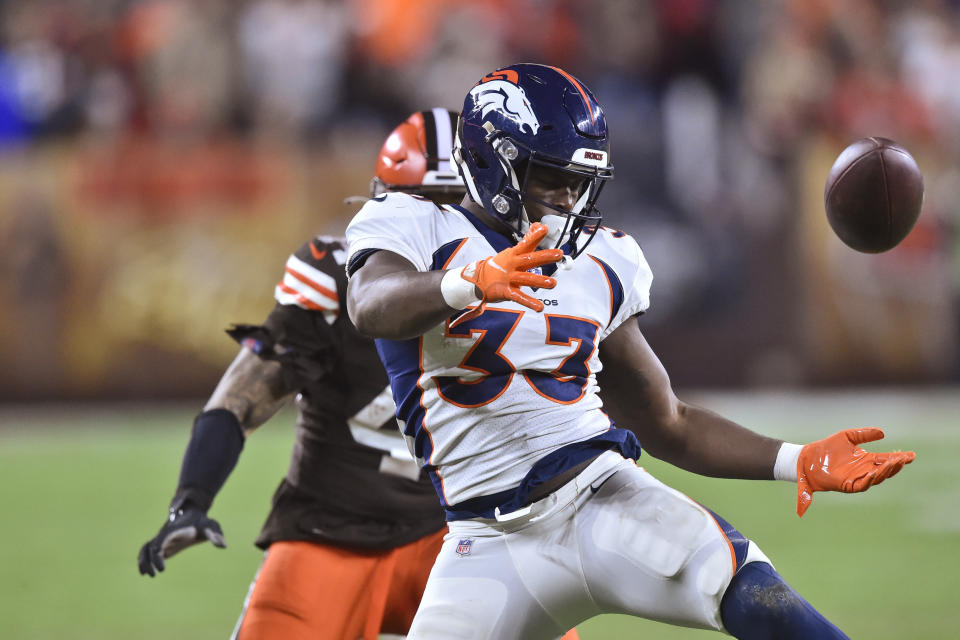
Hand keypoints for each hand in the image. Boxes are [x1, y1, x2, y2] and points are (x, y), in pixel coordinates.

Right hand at [137, 505, 225, 576]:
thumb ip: (215, 534)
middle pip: (149, 548)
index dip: (157, 557)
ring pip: (145, 548)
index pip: (160, 544)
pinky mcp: (162, 542)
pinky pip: (147, 550)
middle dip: (148, 561)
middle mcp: (164, 535)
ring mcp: (161, 538)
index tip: (162, 569)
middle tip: (154, 574)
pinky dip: (143, 559)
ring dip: (143, 560)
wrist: (192, 511)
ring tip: (146, 574)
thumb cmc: (202, 521)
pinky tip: (146, 571)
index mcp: (173, 531)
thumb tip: (223, 545)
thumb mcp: (210, 525)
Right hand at [453, 222, 562, 325]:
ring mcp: (509, 278)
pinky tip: (540, 307)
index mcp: (514, 254)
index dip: (535, 236)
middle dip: (544, 257)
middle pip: (529, 259)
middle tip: (558, 254)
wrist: (478, 280)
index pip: (526, 243)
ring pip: (526, 279)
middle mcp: (512, 265)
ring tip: (553, 283)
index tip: (544, 229)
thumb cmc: (500, 265)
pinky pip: (520, 297)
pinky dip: (530, 302)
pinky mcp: (507, 291)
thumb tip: (538, 225)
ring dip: (540, 281)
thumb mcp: (512, 252)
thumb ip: (528, 240)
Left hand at [796, 428, 914, 516]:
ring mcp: (856, 478)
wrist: (808, 458)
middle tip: (904, 460)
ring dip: (885, 472)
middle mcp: (863, 470)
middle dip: (895, 466)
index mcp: (865, 460)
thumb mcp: (847, 436)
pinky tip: (874, 472)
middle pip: (884, 470)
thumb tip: (883, 433)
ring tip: (893, 464)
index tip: (912, 455)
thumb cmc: (827, 448)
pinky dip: (869, 480)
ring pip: (875, 478)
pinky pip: (861, 485)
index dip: (899, 458)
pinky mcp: (846, 485)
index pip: (886, 460)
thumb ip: (863, 434)